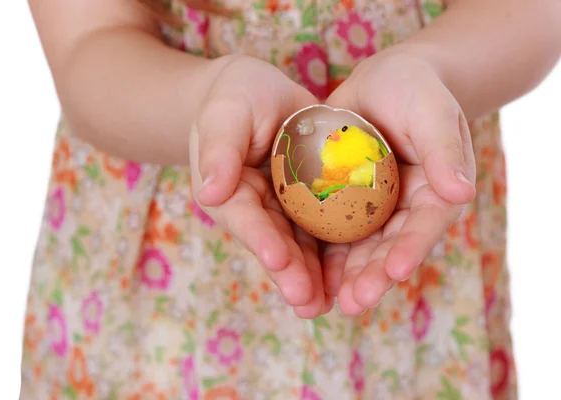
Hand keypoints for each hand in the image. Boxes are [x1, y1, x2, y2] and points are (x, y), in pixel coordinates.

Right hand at [189, 55, 332, 317]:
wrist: (261, 94)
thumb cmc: (236, 96)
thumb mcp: (226, 113)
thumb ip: (219, 149)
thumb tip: (209, 192)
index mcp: (228, 190)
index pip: (244, 218)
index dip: (261, 240)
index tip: (279, 260)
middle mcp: (254, 208)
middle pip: (273, 243)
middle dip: (290, 274)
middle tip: (308, 301)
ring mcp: (282, 209)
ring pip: (298, 246)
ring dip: (312, 277)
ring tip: (329, 305)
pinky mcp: (308, 203)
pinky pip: (322, 230)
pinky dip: (335, 255)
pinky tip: (353, 276)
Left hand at [323, 48, 476, 314]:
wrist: (383, 82)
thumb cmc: (416, 90)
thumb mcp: (432, 112)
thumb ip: (443, 150)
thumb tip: (461, 194)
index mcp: (435, 192)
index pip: (425, 225)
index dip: (411, 249)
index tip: (395, 272)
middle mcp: (404, 207)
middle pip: (390, 246)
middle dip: (372, 276)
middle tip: (353, 303)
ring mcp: (372, 207)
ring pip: (360, 246)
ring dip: (345, 275)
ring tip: (328, 302)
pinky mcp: (343, 200)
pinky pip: (331, 228)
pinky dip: (320, 251)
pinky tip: (303, 272)